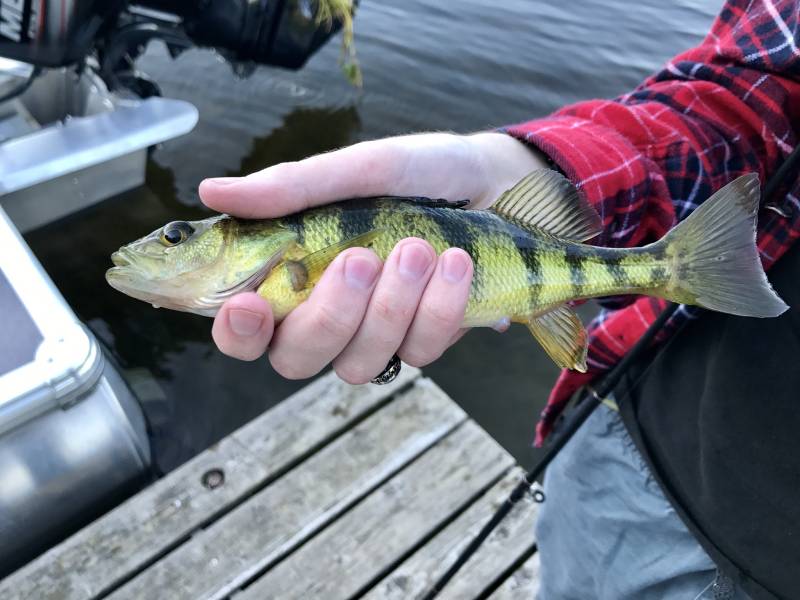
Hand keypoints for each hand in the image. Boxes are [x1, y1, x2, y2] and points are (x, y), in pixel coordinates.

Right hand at [199, 132, 546, 382]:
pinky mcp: (425, 341)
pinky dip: (439, 309)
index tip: (250, 306)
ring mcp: (378, 335)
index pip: (245, 329)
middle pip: (297, 359)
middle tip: (362, 258)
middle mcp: (328, 316)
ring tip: (420, 248)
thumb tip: (211, 191)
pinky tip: (456, 266)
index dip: (238, 333)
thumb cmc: (419, 172)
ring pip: (360, 363)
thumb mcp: (361, 168)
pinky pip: (420, 351)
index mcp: (295, 275)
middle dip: (330, 316)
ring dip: (391, 308)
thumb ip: (294, 188)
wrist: (497, 182)